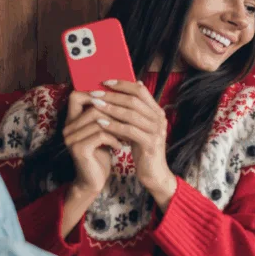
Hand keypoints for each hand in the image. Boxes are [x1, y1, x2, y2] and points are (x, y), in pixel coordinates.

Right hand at [62, 91, 119, 196]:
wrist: (94, 181)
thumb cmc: (101, 154)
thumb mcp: (103, 132)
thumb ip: (106, 116)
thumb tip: (123, 95)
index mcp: (72, 121)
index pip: (76, 96)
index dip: (94, 94)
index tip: (114, 101)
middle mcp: (68, 127)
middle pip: (92, 106)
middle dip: (114, 112)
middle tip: (129, 119)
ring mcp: (71, 138)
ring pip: (97, 119)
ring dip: (116, 126)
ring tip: (127, 133)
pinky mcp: (79, 149)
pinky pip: (101, 135)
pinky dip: (114, 139)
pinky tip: (121, 146)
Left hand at [90, 79, 176, 208]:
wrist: (154, 174)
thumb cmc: (143, 149)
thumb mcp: (139, 127)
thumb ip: (134, 111)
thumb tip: (131, 87)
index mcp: (157, 112)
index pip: (140, 90)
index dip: (122, 84)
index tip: (105, 82)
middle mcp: (159, 118)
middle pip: (134, 99)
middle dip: (113, 95)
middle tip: (95, 93)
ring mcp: (156, 131)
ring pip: (131, 114)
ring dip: (110, 108)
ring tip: (95, 105)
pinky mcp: (150, 143)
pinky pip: (129, 130)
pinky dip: (114, 125)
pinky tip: (101, 123)